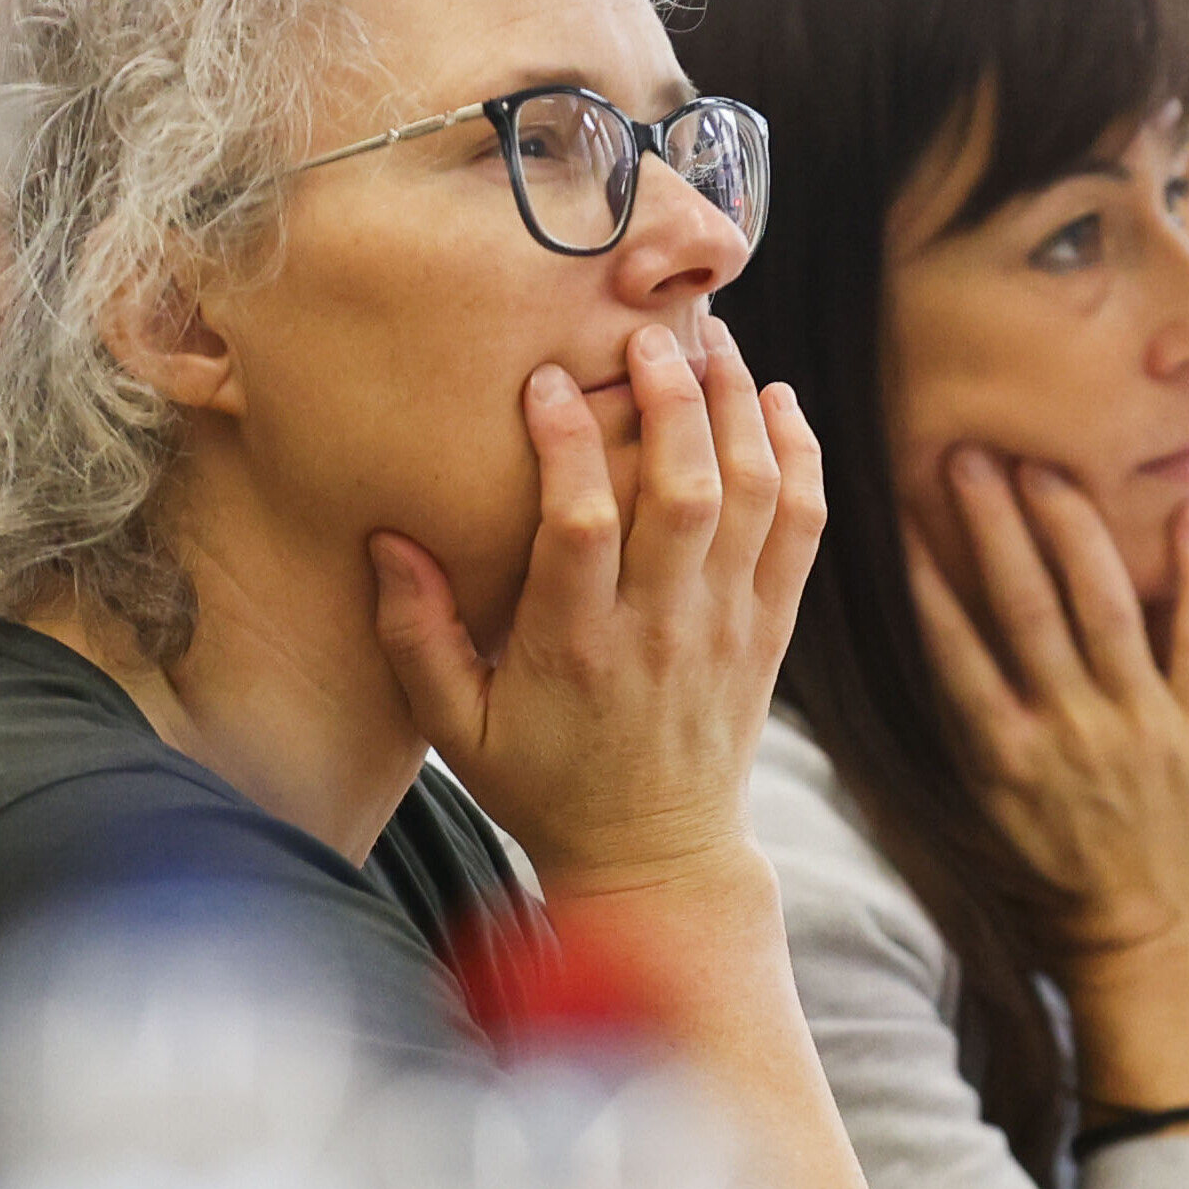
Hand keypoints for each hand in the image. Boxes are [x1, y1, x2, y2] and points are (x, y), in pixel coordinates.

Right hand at [369, 315, 825, 899]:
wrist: (655, 854)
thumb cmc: (542, 783)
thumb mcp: (454, 728)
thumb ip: (414, 634)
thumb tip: (387, 536)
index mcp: (572, 648)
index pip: (579, 526)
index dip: (565, 441)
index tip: (547, 378)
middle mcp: (659, 630)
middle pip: (684, 493)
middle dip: (672, 400)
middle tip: (648, 335)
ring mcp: (726, 627)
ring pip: (753, 497)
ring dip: (739, 409)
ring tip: (712, 344)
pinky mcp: (771, 628)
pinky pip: (801, 528)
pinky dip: (798, 456)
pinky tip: (777, 401)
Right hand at [902, 446, 1188, 1105]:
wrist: (1160, 952)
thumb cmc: (1067, 891)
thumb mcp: (997, 824)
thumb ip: (970, 742)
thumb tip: (926, 665)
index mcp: (1005, 758)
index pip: (953, 647)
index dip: (927, 576)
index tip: (902, 513)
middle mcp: (1068, 733)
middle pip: (1022, 606)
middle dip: (991, 524)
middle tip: (966, 455)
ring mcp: (1142, 728)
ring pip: (1104, 605)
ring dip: (1073, 528)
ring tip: (1044, 466)